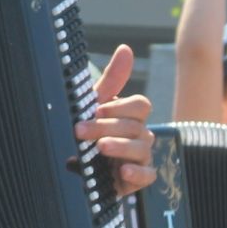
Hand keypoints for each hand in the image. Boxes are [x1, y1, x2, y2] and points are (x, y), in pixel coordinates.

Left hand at [76, 45, 154, 196]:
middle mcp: (140, 134)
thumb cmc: (89, 131)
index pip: (140, 106)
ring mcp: (141, 157)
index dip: (119, 107)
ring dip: (120, 147)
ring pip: (141, 148)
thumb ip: (112, 80)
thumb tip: (126, 49)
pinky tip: (123, 171)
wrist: (78, 166)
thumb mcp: (93, 105)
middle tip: (80, 130)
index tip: (95, 109)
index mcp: (131, 116)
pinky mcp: (138, 178)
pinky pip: (148, 175)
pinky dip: (137, 173)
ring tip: (100, 148)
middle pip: (135, 126)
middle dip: (106, 127)